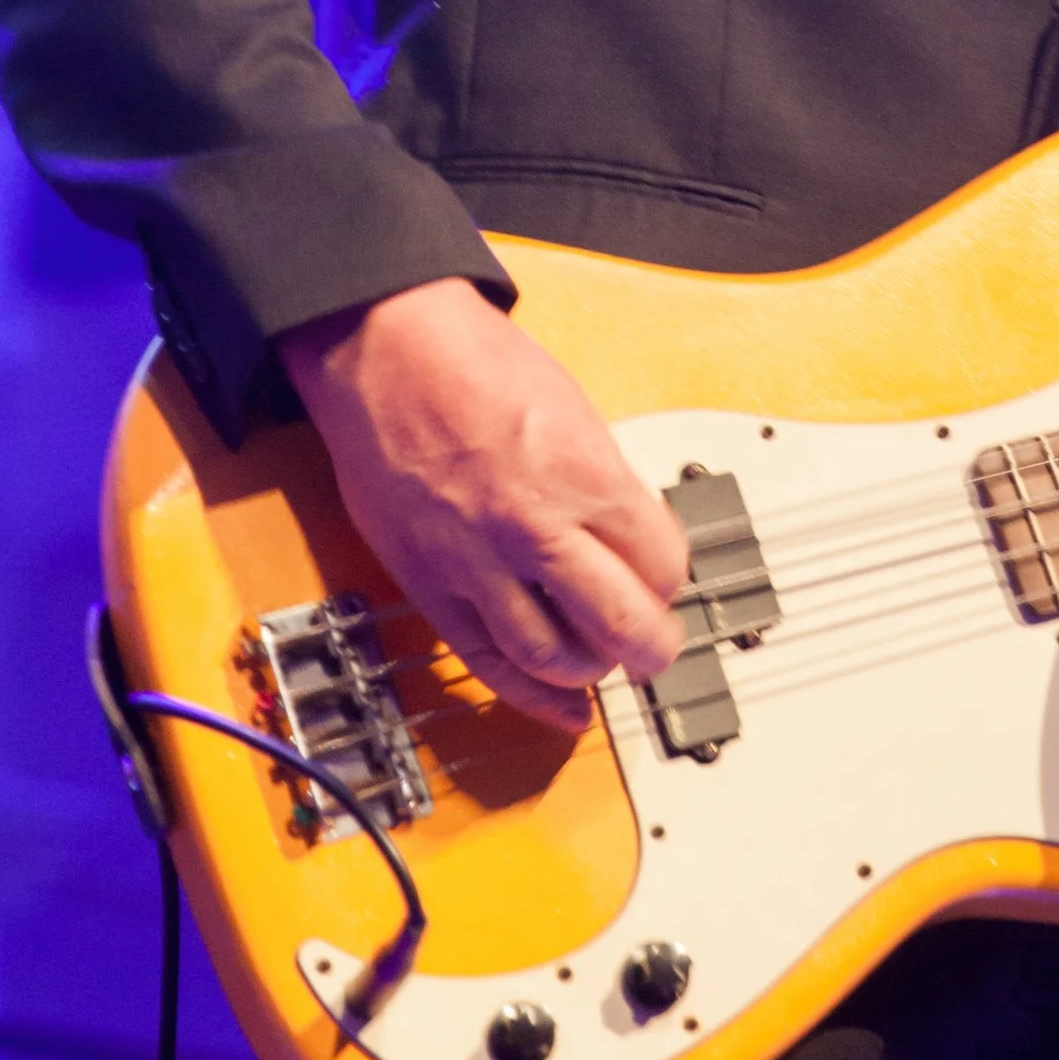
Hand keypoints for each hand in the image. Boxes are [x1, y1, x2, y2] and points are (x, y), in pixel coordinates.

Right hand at [279, 278, 690, 731]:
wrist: (387, 350)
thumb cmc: (475, 363)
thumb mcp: (574, 410)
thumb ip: (605, 484)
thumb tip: (632, 539)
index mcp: (583, 476)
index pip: (662, 566)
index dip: (671, 580)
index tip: (666, 580)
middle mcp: (535, 527)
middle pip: (621, 625)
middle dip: (653, 649)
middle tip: (659, 650)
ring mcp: (478, 562)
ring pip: (555, 658)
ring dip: (592, 672)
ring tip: (605, 663)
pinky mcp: (430, 583)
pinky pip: (486, 661)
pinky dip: (531, 696)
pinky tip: (562, 709)